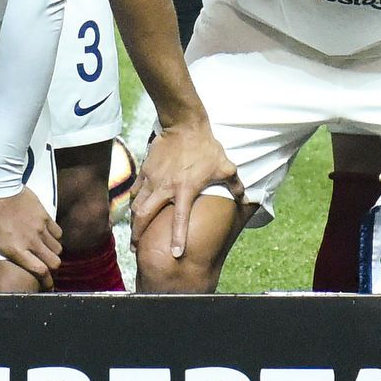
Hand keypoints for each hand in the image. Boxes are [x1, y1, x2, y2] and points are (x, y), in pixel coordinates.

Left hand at [0, 189, 62, 282]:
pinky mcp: (44, 216)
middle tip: (45, 267)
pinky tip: (46, 236)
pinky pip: (57, 232)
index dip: (45, 281)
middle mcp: (32, 241)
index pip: (40, 271)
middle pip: (54, 262)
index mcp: (17, 250)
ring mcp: (41, 228)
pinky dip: (54, 237)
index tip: (45, 284)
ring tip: (45, 252)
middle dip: (51, 267)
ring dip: (52, 252)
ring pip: (57, 248)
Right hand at [139, 119, 241, 261]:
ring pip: (137, 205)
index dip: (178, 238)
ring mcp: (153, 179)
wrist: (185, 125)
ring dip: (134, 221)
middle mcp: (166, 188)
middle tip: (136, 249)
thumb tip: (247, 198)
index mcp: (185, 190)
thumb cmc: (206, 147)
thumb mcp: (225, 166)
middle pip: (145, 216)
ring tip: (133, 233)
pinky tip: (134, 210)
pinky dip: (134, 201)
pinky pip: (136, 190)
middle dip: (138, 234)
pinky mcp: (145, 170)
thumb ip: (235, 184)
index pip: (180, 219)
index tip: (175, 255)